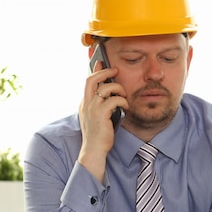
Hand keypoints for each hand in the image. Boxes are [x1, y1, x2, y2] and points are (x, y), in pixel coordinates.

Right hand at [78, 65, 126, 181]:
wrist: (94, 149)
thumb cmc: (99, 135)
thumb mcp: (97, 117)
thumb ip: (101, 105)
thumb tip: (111, 95)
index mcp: (85, 103)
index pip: (88, 81)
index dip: (95, 70)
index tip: (101, 62)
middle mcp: (86, 103)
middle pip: (92, 79)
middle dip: (105, 71)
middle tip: (115, 70)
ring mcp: (92, 108)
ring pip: (106, 88)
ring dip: (118, 88)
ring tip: (124, 95)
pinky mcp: (101, 115)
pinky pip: (114, 100)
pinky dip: (123, 101)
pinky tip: (126, 107)